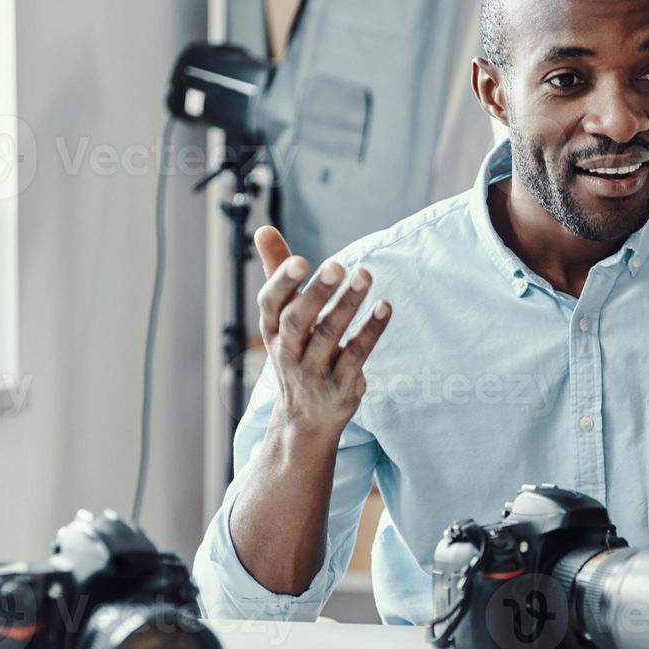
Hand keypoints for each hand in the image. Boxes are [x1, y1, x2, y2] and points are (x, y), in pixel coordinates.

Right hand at [254, 226, 391, 436]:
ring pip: (329, 336)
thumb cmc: (295, 353)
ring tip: (365, 276)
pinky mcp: (340, 385)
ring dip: (348, 306)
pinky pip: (356, 356)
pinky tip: (385, 308)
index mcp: (272, 330)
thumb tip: (263, 228)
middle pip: (299, 320)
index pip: (270, 304)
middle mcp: (289, 351)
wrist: (305, 420)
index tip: (300, 260)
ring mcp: (314, 371)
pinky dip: (370, 331)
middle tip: (338, 265)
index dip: (283, 283)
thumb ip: (277, 272)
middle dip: (316, 293)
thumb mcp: (281, 317)